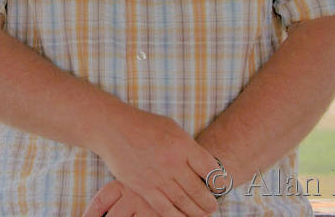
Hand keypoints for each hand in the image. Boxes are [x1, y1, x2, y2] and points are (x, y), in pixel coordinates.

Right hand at [91, 110, 219, 216]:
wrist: (114, 129)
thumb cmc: (146, 126)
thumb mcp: (172, 129)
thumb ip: (188, 149)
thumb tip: (204, 169)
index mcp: (182, 145)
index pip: (210, 169)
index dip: (219, 181)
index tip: (221, 187)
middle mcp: (172, 162)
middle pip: (199, 190)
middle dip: (210, 202)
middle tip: (214, 206)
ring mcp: (157, 176)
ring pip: (184, 203)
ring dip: (197, 212)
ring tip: (203, 214)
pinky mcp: (143, 188)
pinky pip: (164, 208)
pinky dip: (177, 216)